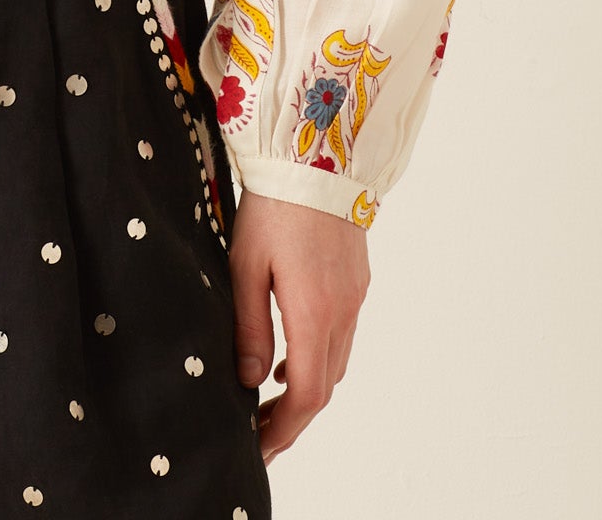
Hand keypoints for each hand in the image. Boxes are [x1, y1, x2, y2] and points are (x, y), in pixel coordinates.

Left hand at [228, 190, 369, 461]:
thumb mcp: (246, 264)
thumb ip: (250, 326)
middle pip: (325, 385)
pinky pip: (341, 334)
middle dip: (293, 416)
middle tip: (259, 431)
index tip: (259, 447)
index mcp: (314, 312)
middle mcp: (343, 311)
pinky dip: (318, 354)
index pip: (307, 395)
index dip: (284, 429)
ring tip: (269, 396)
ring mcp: (354, 295)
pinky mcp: (356, 280)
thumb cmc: (273, 205)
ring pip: (335, 361)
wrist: (316, 155)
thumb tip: (252, 380)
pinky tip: (291, 351)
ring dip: (308, 385)